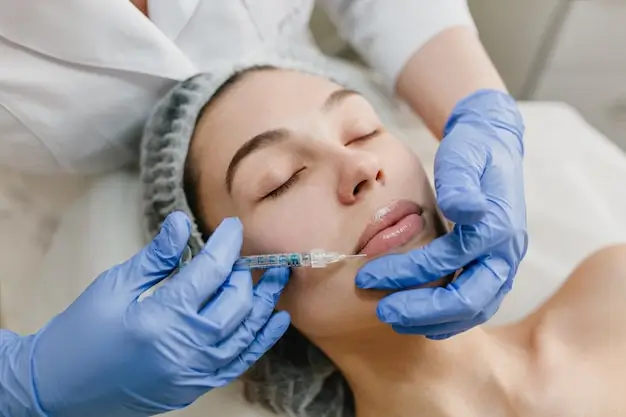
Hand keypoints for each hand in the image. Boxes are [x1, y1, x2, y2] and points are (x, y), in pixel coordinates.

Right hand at [1, 213, 289, 416]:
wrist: (60, 388)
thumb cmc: (80, 333)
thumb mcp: (114, 286)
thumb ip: (157, 256)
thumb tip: (182, 221)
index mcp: (159, 318)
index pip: (209, 272)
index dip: (226, 245)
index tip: (234, 227)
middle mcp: (184, 348)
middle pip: (234, 301)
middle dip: (245, 271)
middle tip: (243, 253)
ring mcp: (193, 373)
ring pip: (245, 331)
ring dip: (265, 301)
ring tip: (279, 276)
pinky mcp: (195, 387)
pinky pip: (239, 362)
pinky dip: (261, 340)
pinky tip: (276, 319)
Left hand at [356, 89, 527, 338]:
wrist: (491, 145)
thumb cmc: (470, 151)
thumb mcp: (463, 157)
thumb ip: (460, 184)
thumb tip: (462, 208)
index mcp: (498, 225)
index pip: (449, 260)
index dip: (406, 271)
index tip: (367, 275)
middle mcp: (507, 251)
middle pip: (469, 299)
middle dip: (422, 310)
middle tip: (383, 311)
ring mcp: (503, 263)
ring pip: (475, 310)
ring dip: (434, 321)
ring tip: (395, 320)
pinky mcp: (494, 268)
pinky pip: (477, 305)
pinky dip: (449, 319)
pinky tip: (420, 322)